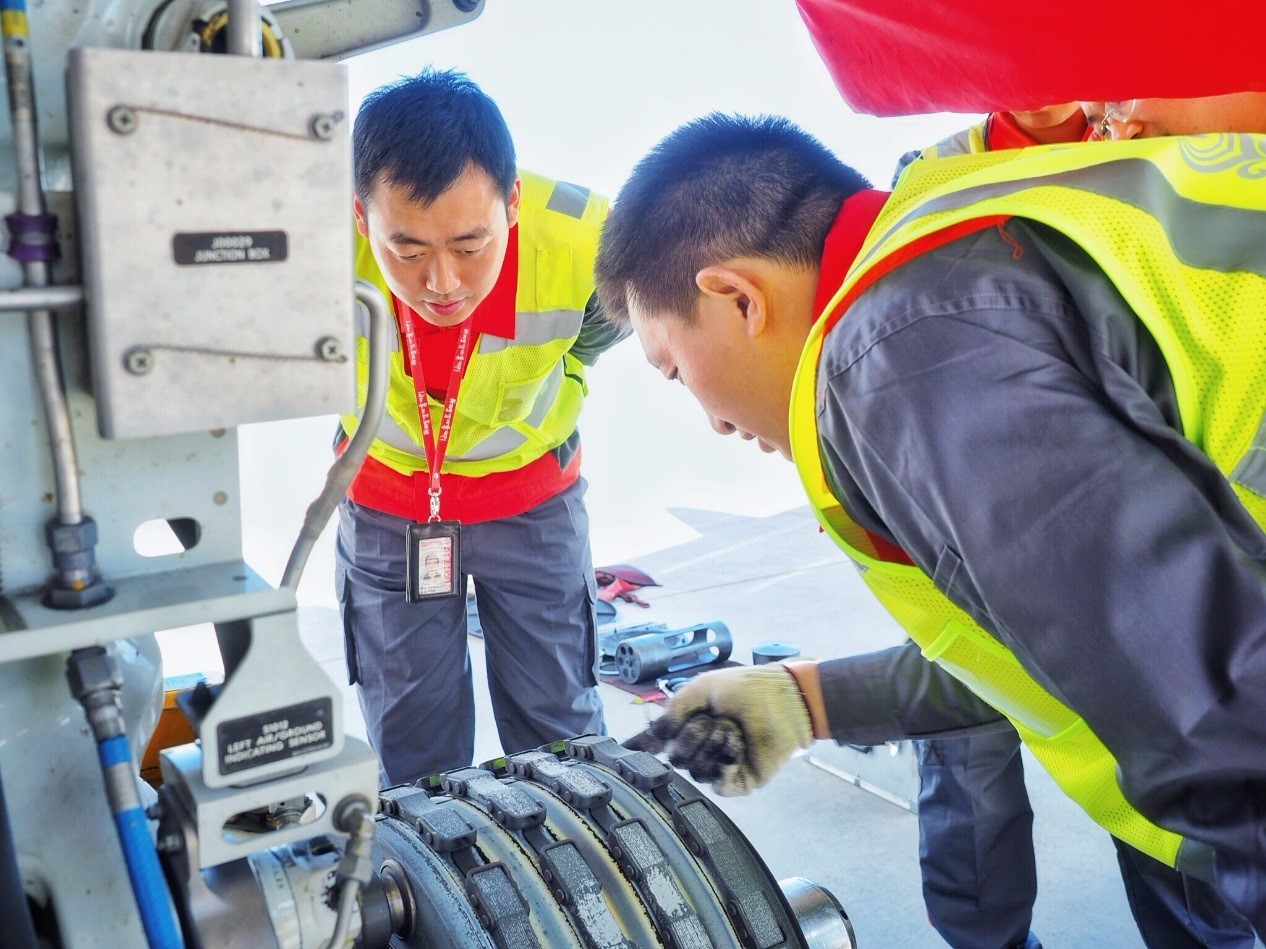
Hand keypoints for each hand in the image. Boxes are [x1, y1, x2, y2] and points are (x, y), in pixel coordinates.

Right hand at [623, 665, 813, 795]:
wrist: (783, 700)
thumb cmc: (745, 688)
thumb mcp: (700, 689)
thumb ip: (672, 712)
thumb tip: (653, 736)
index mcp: (690, 724)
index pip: (659, 741)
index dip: (641, 746)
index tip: (622, 751)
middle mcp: (701, 746)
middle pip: (676, 756)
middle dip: (692, 735)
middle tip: (714, 719)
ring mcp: (718, 766)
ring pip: (695, 769)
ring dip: (713, 743)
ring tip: (733, 729)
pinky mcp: (737, 782)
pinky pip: (716, 781)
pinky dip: (724, 758)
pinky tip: (736, 744)